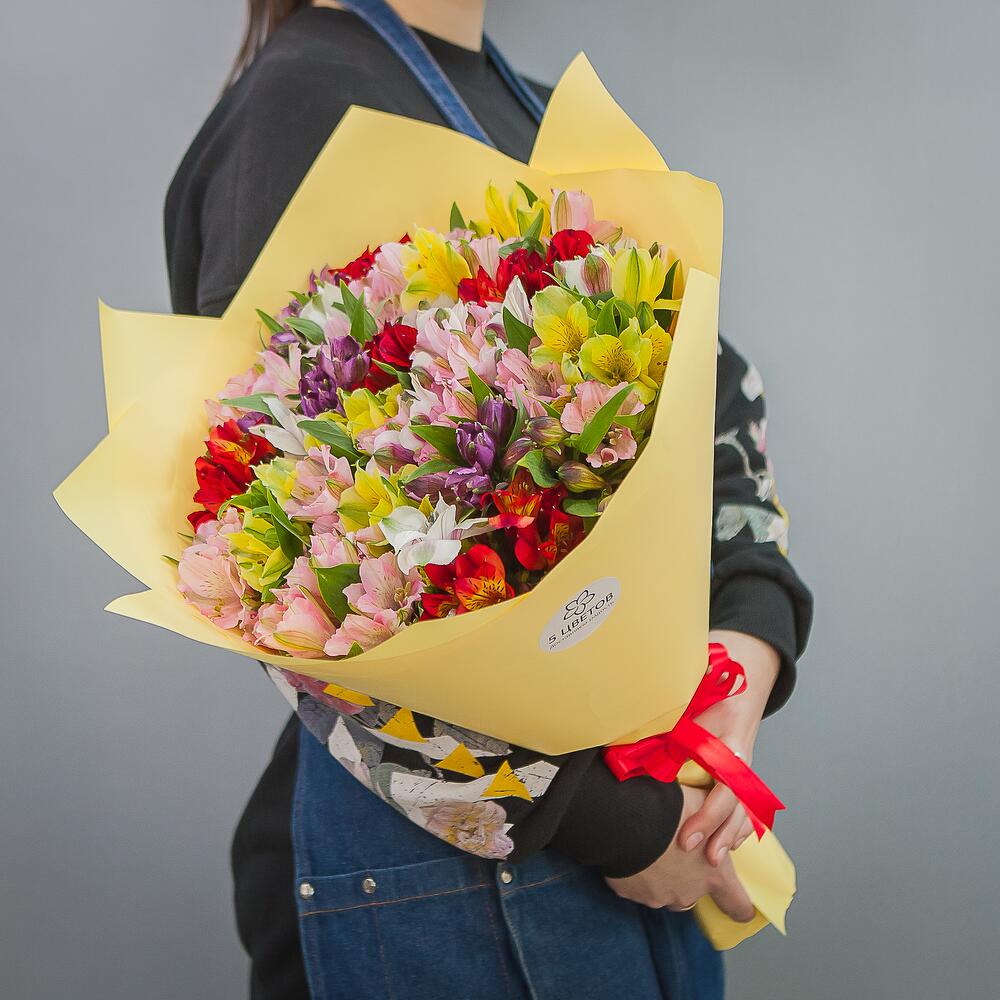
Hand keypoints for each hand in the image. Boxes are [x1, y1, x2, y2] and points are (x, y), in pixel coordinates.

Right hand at [605, 785, 755, 921]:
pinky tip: (632, 848)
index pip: (738, 905)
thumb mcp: (704, 804)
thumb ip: (715, 820)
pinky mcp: (630, 893)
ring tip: (651, 847)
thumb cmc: (669, 810)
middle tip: (677, 850)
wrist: (624, 817)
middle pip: (695, 893)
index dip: (742, 907)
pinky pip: (637, 884)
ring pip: (664, 890)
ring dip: (661, 875)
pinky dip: (636, 871)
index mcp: (714, 875)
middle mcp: (689, 892)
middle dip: (688, 876)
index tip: (743, 909)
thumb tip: (717, 818)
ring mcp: (658, 896)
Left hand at [676, 630, 780, 865]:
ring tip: (716, 859)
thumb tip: (630, 735)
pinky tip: (729, 843)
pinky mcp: (743, 766)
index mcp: (728, 737)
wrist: (748, 667)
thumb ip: (665, 716)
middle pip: (736, 802)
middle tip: (696, 854)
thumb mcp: (688, 692)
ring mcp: (745, 761)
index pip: (722, 785)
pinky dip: (741, 824)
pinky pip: (748, 801)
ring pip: (746, 805)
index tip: (687, 837)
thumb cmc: (712, 678)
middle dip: (717, 830)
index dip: (706, 814)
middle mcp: (741, 753)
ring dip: (733, 833)